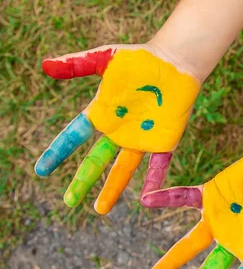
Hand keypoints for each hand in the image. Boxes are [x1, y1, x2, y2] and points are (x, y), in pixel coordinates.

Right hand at [35, 44, 199, 213]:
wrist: (175, 61)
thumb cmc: (140, 58)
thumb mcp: (106, 58)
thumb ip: (78, 64)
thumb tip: (44, 65)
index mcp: (102, 113)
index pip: (74, 136)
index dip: (58, 152)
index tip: (41, 170)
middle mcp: (118, 131)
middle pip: (96, 161)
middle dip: (82, 181)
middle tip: (68, 201)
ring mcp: (140, 139)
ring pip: (123, 170)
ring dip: (112, 189)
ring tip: (100, 209)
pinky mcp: (164, 142)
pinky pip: (158, 165)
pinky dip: (153, 180)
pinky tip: (147, 198)